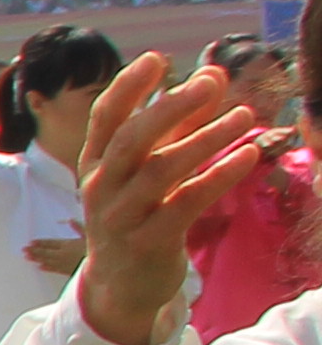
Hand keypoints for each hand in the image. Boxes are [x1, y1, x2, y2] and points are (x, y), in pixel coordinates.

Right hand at [68, 55, 269, 344]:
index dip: (127, 87)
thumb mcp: (150, 168)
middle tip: (210, 83)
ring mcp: (122, 217)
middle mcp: (101, 187)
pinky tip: (248, 155)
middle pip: (132, 140)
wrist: (121, 285)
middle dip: (171, 108)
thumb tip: (212, 74)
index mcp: (96, 164)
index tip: (156, 59)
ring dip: (206, 139)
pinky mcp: (149, 241)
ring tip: (245, 115)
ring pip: (162, 170)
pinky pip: (187, 203)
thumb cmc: (139, 214)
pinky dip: (219, 177)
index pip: (104, 118)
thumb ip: (180, 123)